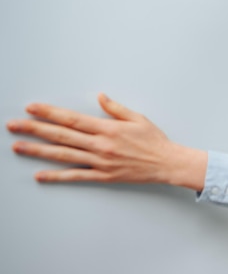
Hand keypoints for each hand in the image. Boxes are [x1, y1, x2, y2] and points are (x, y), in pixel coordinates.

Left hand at [6, 94, 206, 190]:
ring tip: (18, 146)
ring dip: (38, 150)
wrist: (167, 163)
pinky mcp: (103, 176)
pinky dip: (56, 176)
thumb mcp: (137, 118)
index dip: (50, 112)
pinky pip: (75, 176)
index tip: (32, 108)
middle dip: (35, 129)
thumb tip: (101, 97)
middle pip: (61, 135)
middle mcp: (100, 145)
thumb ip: (115, 109)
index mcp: (107, 128)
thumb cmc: (155, 141)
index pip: (72, 118)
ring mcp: (100, 162)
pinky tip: (40, 175)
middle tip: (13, 125)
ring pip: (63, 155)